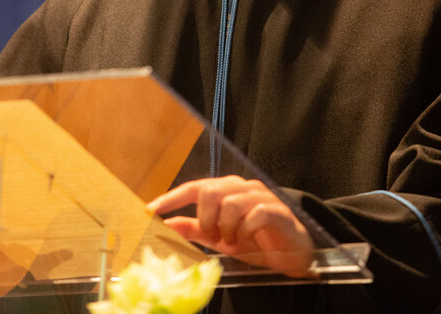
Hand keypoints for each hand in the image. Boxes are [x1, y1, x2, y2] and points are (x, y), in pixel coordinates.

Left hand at [147, 175, 315, 276]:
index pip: (192, 188)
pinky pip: (255, 214)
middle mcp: (241, 187)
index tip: (149, 212)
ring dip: (227, 228)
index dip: (170, 199)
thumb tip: (163, 225)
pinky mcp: (277, 210)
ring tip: (234, 241)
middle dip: (206, 219)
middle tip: (214, 236)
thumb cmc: (254, 240)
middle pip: (210, 191)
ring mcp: (260, 196)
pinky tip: (250, 239)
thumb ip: (192, 229)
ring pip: (230, 203)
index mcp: (225, 190)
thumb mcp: (218, 237)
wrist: (292, 252)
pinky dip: (246, 231)